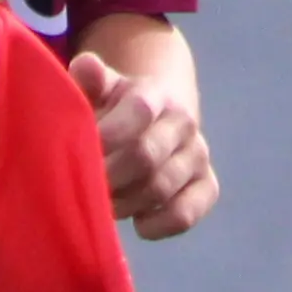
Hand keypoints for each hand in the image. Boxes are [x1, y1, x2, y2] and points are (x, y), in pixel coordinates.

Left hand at [71, 49, 218, 242]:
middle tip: (84, 187)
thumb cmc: (115, 108)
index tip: (84, 153)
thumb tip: (86, 66)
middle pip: (146, 157)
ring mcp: (197, 155)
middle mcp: (183, 123)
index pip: (139, 111)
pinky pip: (185, 214)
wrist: (157, 118)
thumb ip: (89, 81)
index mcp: (155, 95)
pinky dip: (157, 225)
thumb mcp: (100, 90)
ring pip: (160, 189)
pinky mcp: (207, 186)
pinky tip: (137, 221)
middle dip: (109, 177)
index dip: (109, 135)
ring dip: (125, 203)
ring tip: (102, 203)